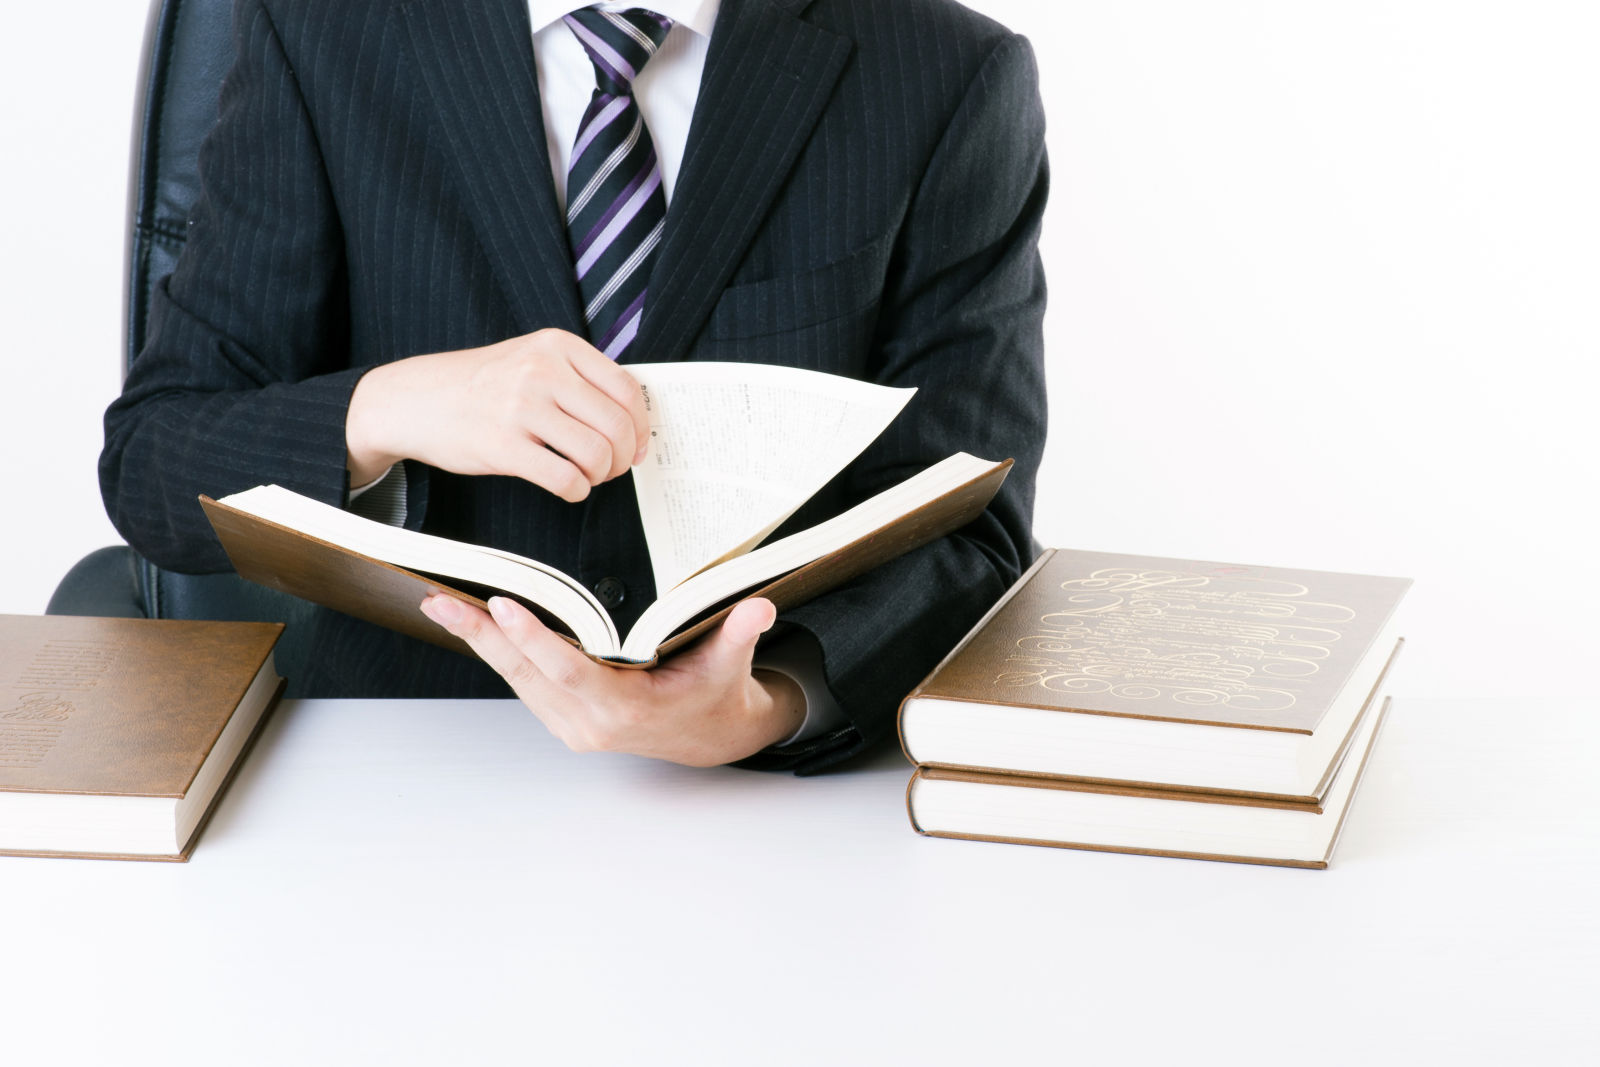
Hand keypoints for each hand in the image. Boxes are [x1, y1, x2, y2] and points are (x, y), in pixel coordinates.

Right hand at [345, 328, 649, 500]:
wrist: (414, 399)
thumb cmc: (480, 384)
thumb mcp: (531, 358)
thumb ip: (578, 377)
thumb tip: (633, 419)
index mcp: (557, 345)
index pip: (626, 389)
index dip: (641, 426)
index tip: (636, 445)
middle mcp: (542, 370)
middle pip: (618, 425)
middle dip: (624, 457)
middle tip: (613, 467)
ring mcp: (520, 407)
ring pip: (597, 454)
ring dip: (601, 475)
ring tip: (587, 475)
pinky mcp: (502, 446)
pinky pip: (565, 478)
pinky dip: (576, 490)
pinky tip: (567, 486)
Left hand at [420, 594, 806, 765]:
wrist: (710, 737)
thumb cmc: (716, 694)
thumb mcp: (730, 664)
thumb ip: (739, 634)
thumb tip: (758, 609)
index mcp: (628, 709)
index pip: (571, 670)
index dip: (536, 639)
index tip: (504, 606)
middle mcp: (591, 722)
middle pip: (527, 674)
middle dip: (483, 635)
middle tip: (443, 601)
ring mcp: (572, 724)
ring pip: (517, 678)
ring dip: (480, 642)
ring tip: (443, 605)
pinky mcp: (563, 718)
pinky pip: (523, 682)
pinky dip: (498, 652)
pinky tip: (474, 625)